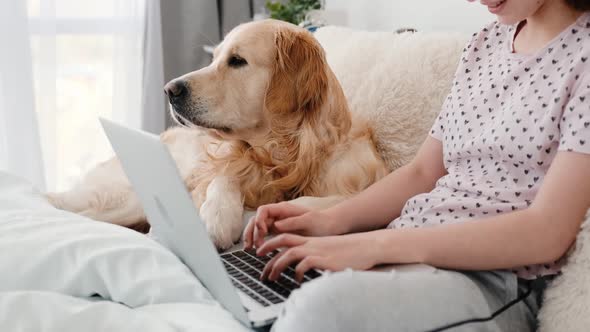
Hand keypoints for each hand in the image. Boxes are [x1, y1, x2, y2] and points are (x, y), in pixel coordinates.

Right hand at [242, 202, 341, 248]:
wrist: (331, 227)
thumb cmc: (322, 222)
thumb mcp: (309, 221)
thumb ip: (292, 222)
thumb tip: (275, 226)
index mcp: (284, 209)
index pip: (264, 210)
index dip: (258, 220)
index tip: (262, 232)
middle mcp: (279, 215)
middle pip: (257, 219)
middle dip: (251, 231)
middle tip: (251, 246)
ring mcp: (278, 223)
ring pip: (258, 228)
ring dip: (252, 237)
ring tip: (249, 249)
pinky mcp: (280, 233)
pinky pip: (265, 235)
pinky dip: (259, 242)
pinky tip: (258, 251)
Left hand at [256, 232, 379, 281]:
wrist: (366, 246)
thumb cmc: (348, 251)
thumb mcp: (327, 249)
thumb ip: (314, 253)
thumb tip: (303, 264)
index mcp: (310, 241)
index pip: (285, 237)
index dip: (270, 244)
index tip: (260, 252)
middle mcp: (311, 244)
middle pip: (283, 243)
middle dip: (268, 255)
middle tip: (262, 271)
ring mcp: (317, 251)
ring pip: (289, 254)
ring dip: (277, 266)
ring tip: (272, 278)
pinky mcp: (324, 260)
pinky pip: (304, 265)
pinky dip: (297, 272)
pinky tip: (297, 280)